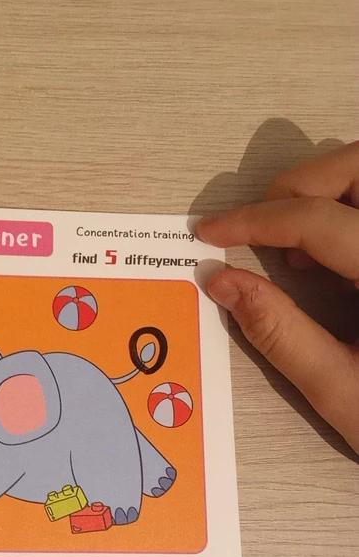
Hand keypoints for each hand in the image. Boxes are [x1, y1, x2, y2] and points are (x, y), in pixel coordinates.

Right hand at [197, 140, 358, 453]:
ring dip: (325, 191)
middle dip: (298, 187)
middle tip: (257, 229)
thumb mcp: (341, 388)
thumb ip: (280, 332)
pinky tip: (330, 257)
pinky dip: (348, 207)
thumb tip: (222, 283)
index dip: (256, 221)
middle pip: (358, 167)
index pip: (319, 220)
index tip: (211, 232)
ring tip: (297, 248)